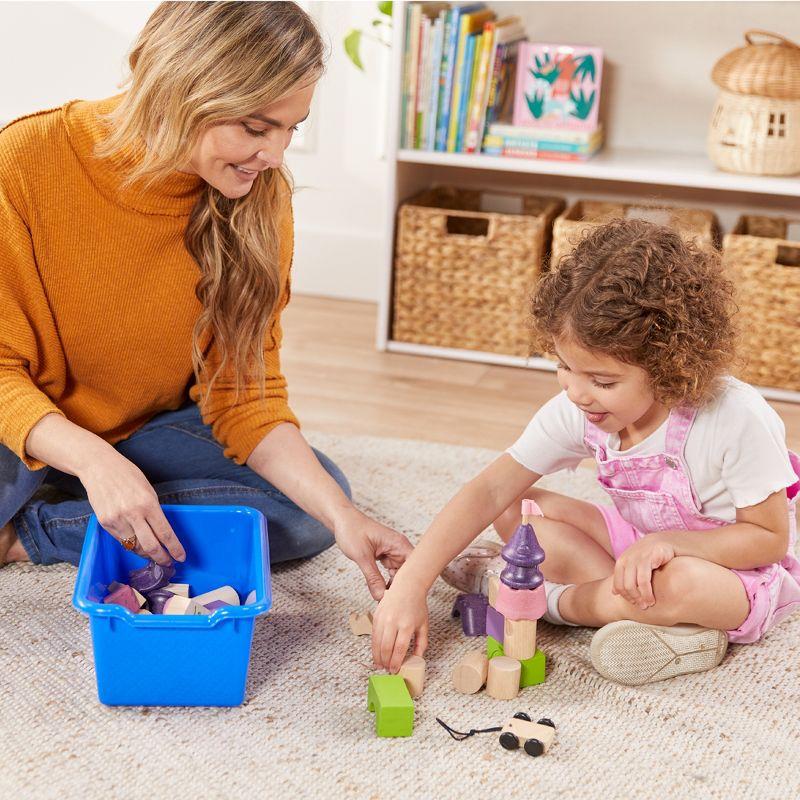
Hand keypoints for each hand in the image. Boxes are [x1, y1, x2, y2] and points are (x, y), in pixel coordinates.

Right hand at [79, 449, 185, 565]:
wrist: (99, 468)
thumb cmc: (127, 476)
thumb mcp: (148, 490)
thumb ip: (154, 510)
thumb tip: (160, 531)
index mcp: (148, 504)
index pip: (165, 533)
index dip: (174, 548)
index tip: (181, 557)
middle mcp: (132, 514)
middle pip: (150, 546)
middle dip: (161, 558)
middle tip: (168, 562)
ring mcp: (117, 520)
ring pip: (134, 546)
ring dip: (145, 554)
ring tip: (153, 555)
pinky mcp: (105, 523)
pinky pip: (121, 540)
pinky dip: (131, 544)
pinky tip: (137, 544)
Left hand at [333, 507, 412, 599]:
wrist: (342, 520)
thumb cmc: (352, 530)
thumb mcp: (362, 556)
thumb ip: (372, 577)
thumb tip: (380, 596)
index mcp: (399, 544)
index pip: (414, 567)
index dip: (412, 583)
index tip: (404, 598)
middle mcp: (399, 548)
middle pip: (408, 573)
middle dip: (401, 588)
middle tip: (391, 603)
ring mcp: (393, 553)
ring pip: (400, 575)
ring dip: (393, 586)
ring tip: (385, 599)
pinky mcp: (386, 557)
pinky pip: (391, 573)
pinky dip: (387, 582)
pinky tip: (380, 591)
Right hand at [371, 580, 428, 672]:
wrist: (407, 586)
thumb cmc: (417, 606)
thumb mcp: (423, 625)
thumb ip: (421, 643)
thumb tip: (417, 659)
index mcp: (407, 625)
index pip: (399, 649)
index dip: (396, 662)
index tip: (395, 670)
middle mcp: (394, 621)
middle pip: (386, 647)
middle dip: (386, 662)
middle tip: (387, 670)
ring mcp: (383, 618)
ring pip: (377, 642)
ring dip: (377, 656)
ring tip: (380, 665)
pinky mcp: (376, 615)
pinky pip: (373, 635)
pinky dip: (374, 646)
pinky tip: (376, 653)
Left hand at [613, 534, 675, 609]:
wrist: (667, 542)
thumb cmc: (651, 556)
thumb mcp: (635, 565)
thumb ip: (624, 577)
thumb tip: (614, 593)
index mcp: (622, 561)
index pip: (618, 585)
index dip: (626, 597)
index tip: (635, 604)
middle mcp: (628, 559)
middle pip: (626, 585)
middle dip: (634, 598)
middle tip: (643, 606)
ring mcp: (639, 557)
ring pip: (636, 583)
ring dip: (643, 596)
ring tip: (650, 604)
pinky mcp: (651, 556)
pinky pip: (645, 578)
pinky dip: (648, 591)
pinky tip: (654, 597)